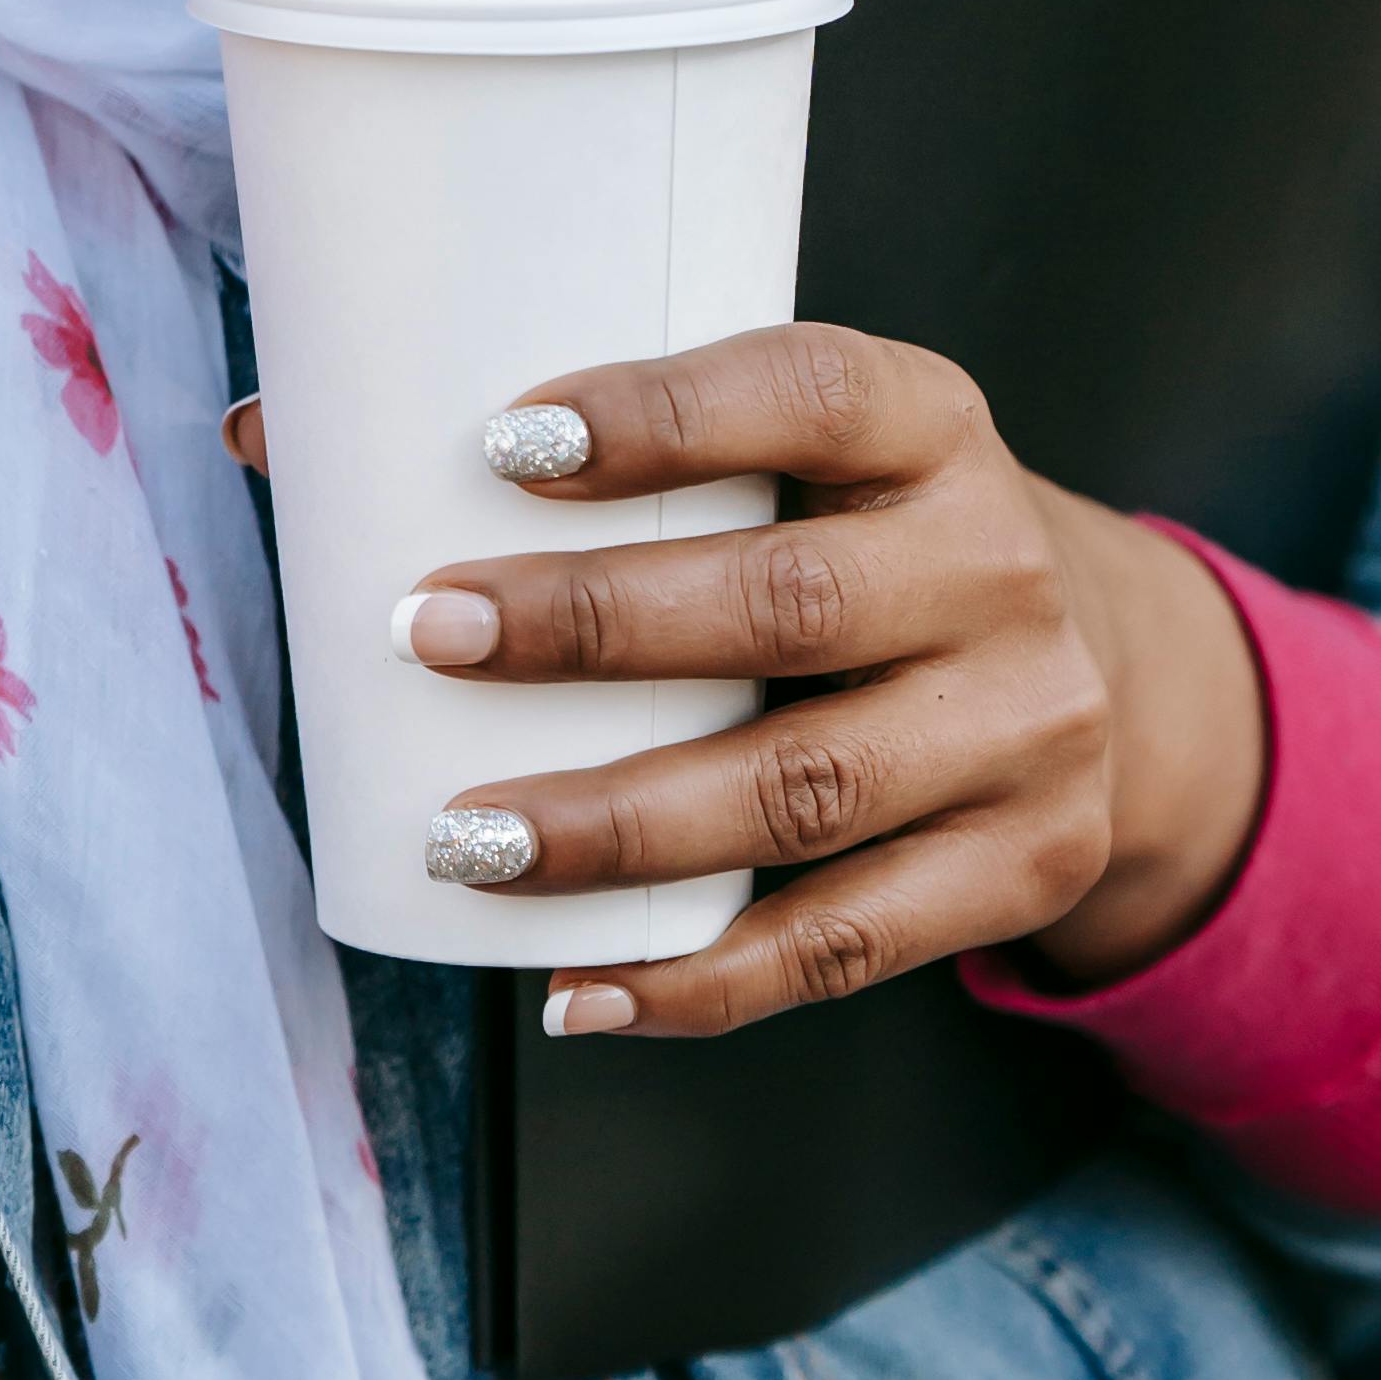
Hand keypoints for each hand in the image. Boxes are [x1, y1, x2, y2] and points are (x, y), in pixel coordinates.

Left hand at [237, 325, 1266, 1030]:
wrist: (1113, 671)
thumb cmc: (864, 535)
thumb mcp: (794, 453)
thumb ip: (588, 443)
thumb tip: (267, 432)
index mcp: (931, 422)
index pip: (808, 392)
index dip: (662, 416)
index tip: (504, 438)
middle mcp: (998, 567)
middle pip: (787, 605)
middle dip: (594, 626)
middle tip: (428, 632)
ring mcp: (1026, 730)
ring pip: (804, 792)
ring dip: (618, 827)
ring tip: (463, 841)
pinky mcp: (1023, 867)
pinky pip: (848, 943)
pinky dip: (701, 978)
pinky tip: (578, 987)